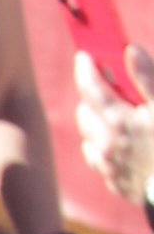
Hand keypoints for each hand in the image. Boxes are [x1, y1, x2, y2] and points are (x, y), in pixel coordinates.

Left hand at [75, 45, 153, 207]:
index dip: (86, 68)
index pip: (91, 87)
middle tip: (102, 84)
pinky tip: (113, 142)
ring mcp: (110, 165)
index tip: (84, 55)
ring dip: (94, 121)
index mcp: (118, 120)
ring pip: (89, 136)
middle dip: (90, 95)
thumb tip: (129, 51)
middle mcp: (106, 143)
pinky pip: (98, 160)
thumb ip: (147, 78)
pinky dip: (100, 147)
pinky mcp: (117, 182)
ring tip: (110, 112)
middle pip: (85, 112)